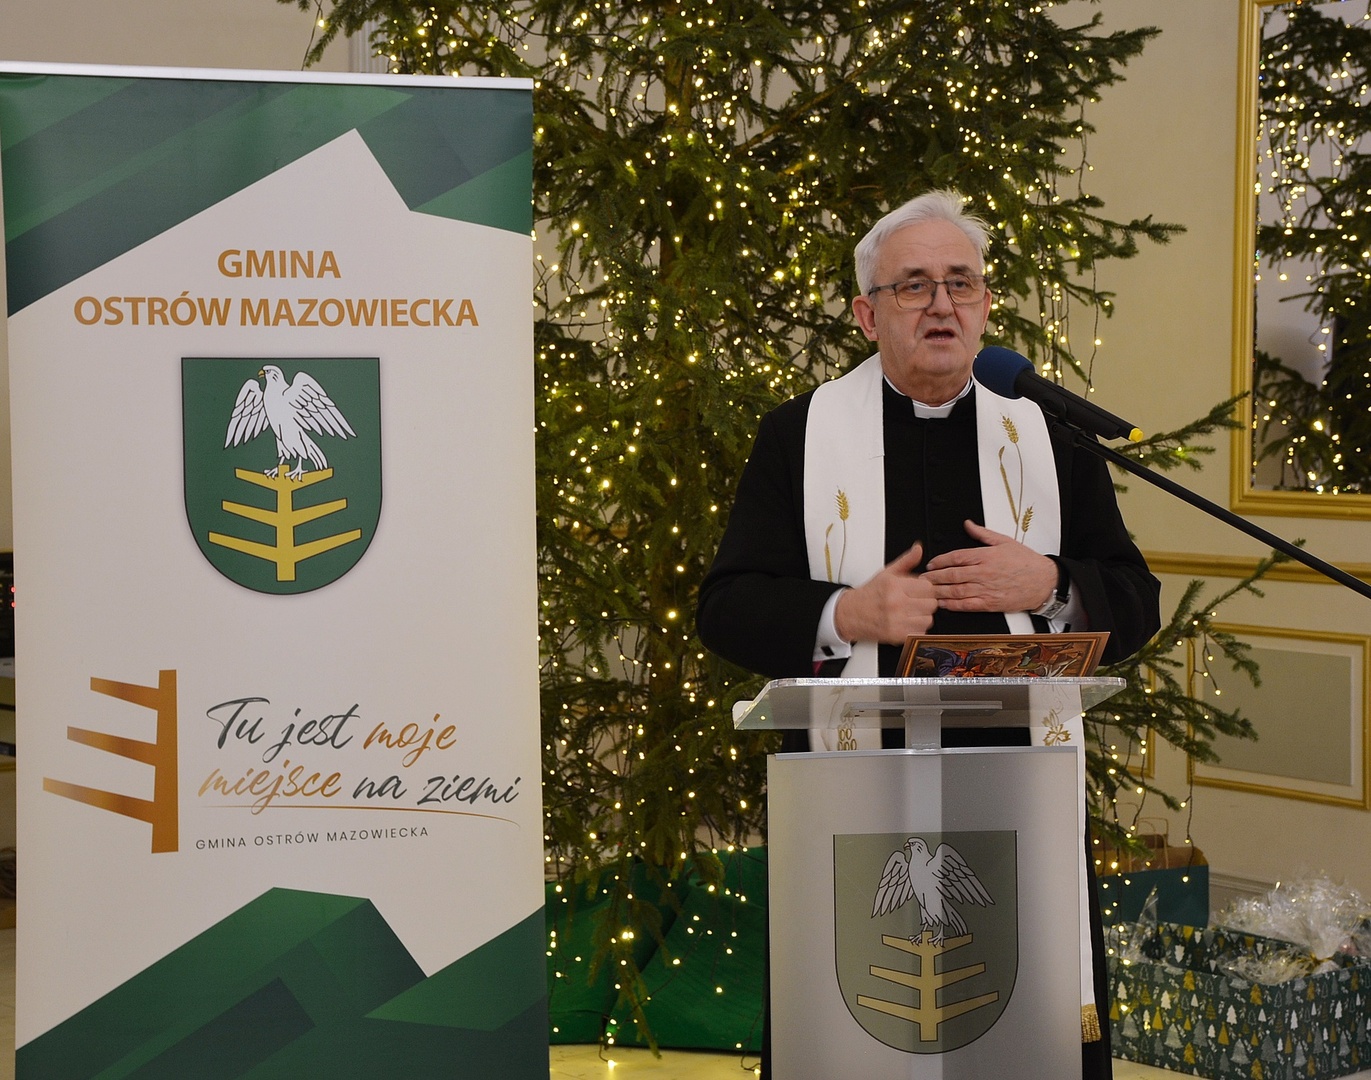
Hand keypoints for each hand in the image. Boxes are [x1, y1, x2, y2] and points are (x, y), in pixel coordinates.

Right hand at [833, 543, 937, 644]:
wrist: (849, 614)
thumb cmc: (868, 595)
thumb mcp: (886, 573)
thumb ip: (906, 561)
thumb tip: (918, 549)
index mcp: (894, 585)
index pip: (928, 587)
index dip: (926, 589)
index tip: (920, 591)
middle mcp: (895, 603)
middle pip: (931, 604)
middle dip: (925, 603)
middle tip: (915, 602)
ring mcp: (896, 620)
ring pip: (928, 619)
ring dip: (922, 617)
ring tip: (911, 613)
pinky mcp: (896, 635)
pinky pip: (920, 632)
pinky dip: (916, 629)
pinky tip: (907, 623)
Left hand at [922, 521, 1057, 612]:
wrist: (1044, 582)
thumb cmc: (1026, 562)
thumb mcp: (1005, 541)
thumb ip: (983, 534)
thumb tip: (968, 524)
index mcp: (986, 556)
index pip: (957, 557)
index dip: (940, 561)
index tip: (931, 564)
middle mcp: (984, 572)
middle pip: (952, 574)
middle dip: (934, 577)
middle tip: (922, 579)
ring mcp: (987, 589)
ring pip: (956, 590)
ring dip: (939, 591)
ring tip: (927, 592)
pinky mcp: (990, 603)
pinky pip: (967, 605)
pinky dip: (953, 605)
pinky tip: (943, 604)